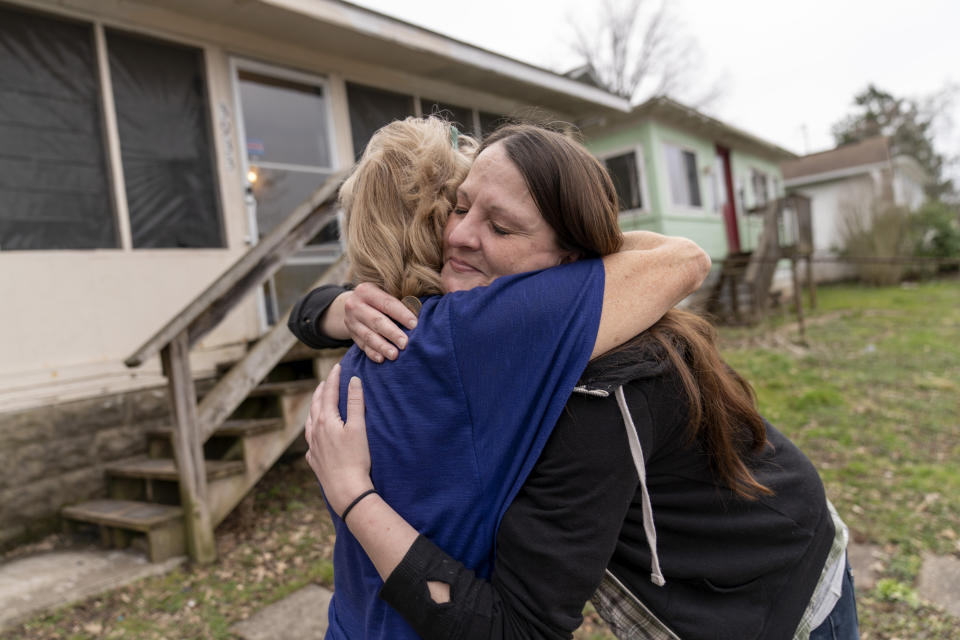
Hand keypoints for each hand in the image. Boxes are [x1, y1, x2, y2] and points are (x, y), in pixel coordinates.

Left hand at [304, 363, 373, 515]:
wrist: (345, 490)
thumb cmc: (355, 459)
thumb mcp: (358, 428)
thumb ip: (355, 403)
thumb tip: (353, 380)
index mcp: (326, 420)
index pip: (328, 393)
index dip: (333, 378)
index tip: (337, 366)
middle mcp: (315, 431)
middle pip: (316, 405)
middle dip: (322, 390)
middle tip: (327, 380)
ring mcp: (312, 446)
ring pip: (310, 421)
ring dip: (314, 408)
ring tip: (318, 402)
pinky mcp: (314, 460)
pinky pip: (310, 439)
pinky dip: (313, 430)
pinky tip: (316, 434)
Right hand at [343, 283, 417, 362]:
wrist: (354, 303)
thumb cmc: (379, 298)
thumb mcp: (384, 291)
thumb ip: (399, 299)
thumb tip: (421, 311)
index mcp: (366, 290)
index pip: (387, 303)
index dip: (401, 314)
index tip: (414, 325)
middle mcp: (355, 305)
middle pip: (376, 321)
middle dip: (392, 333)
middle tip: (405, 344)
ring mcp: (351, 321)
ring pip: (368, 336)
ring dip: (382, 346)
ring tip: (394, 355)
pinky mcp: (351, 334)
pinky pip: (362, 345)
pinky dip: (372, 353)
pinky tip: (381, 359)